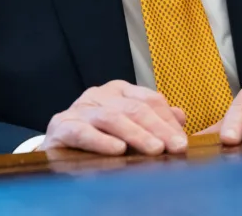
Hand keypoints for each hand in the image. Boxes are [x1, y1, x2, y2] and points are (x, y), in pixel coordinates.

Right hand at [38, 80, 188, 155]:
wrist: (59, 150)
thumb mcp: (129, 129)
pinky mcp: (62, 126)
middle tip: (175, 147)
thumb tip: (181, 117)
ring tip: (154, 149)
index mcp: (119, 92)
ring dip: (136, 134)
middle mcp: (100, 95)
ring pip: (112, 117)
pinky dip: (101, 141)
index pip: (150, 100)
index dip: (168, 120)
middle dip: (158, 128)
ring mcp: (80, 109)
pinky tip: (117, 150)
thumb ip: (154, 122)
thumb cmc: (98, 138)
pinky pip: (83, 132)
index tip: (182, 142)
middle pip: (134, 108)